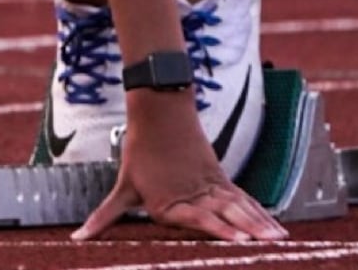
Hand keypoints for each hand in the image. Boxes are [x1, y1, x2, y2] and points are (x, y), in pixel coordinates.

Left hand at [71, 102, 285, 242]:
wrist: (160, 110)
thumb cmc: (140, 151)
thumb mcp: (123, 185)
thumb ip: (105, 217)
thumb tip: (77, 239)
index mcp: (171, 201)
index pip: (198, 218)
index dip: (219, 230)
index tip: (239, 242)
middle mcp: (196, 194)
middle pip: (226, 214)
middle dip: (249, 231)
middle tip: (269, 246)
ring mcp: (212, 186)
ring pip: (240, 207)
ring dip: (261, 225)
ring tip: (280, 242)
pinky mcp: (221, 179)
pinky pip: (244, 200)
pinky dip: (261, 214)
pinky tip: (277, 229)